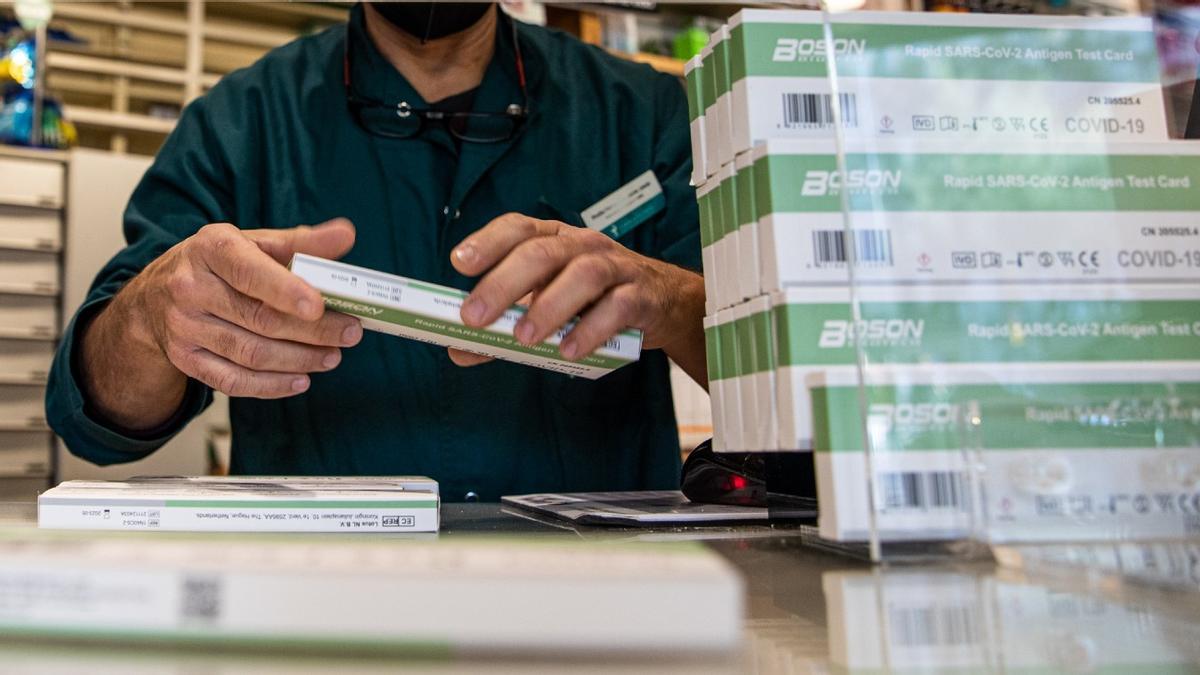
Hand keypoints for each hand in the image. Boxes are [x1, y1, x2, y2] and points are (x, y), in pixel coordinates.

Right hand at [97, 218, 362, 399]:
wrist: (156, 295)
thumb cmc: (219, 265)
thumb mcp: (253, 243)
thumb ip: (301, 242)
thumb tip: (346, 234)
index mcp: (210, 249)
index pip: (249, 271)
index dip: (285, 290)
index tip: (319, 305)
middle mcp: (190, 287)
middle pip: (259, 318)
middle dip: (313, 330)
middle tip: (350, 333)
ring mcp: (184, 327)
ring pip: (250, 353)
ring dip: (299, 359)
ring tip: (332, 356)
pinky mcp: (185, 359)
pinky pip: (233, 381)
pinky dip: (272, 385)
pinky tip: (301, 379)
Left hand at [447, 213, 704, 368]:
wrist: (663, 302)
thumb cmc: (594, 299)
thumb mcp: (547, 306)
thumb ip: (504, 327)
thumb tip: (458, 349)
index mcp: (554, 239)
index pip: (518, 228)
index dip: (488, 242)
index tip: (459, 262)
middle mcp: (583, 245)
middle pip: (543, 252)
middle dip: (505, 282)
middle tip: (474, 315)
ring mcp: (615, 267)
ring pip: (583, 275)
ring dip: (549, 306)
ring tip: (523, 338)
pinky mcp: (640, 296)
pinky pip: (617, 308)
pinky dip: (590, 330)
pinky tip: (568, 351)